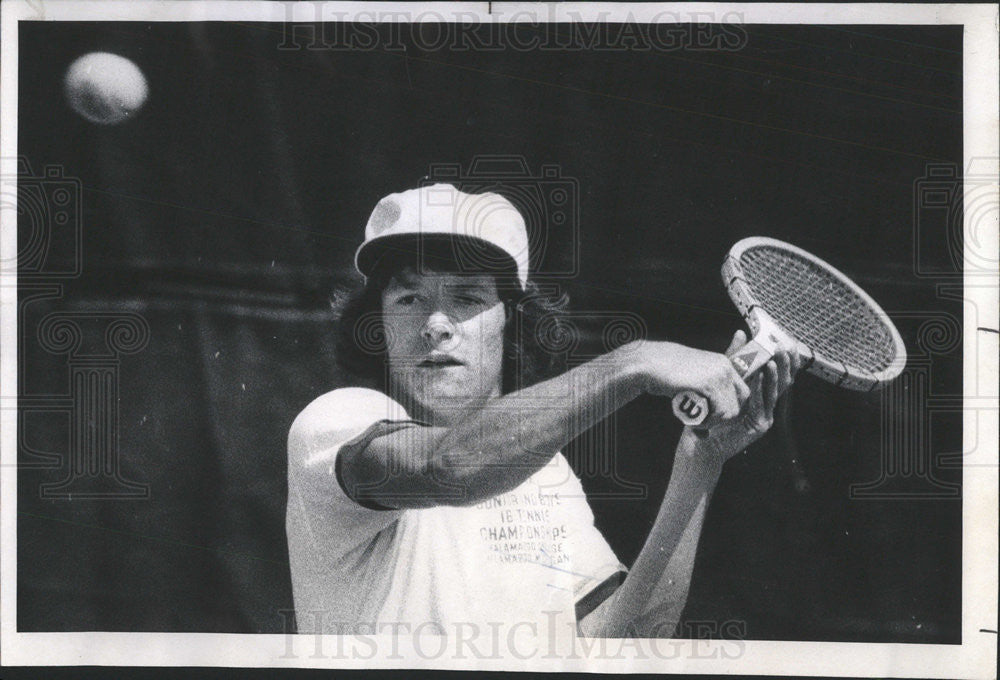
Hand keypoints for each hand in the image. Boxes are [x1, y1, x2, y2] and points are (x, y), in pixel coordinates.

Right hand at [626, 340, 750, 420]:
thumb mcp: (692, 378)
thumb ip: (705, 391)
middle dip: (725, 419)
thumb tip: (708, 422)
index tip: (714, 418)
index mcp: (724, 364)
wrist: (649, 363)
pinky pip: (720, 413)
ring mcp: (719, 375)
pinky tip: (691, 421)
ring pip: (731, 411)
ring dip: (714, 423)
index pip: (743, 393)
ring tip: (695, 422)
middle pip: (741, 403)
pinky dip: (707, 423)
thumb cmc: (665, 373)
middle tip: (704, 423)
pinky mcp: (709, 384)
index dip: (731, 409)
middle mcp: (725, 368)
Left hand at [692, 330, 800, 464]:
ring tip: (773, 360)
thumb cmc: (711, 409)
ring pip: (776, 391)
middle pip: (784, 380)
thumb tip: (741, 332)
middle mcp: (768, 402)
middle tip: (783, 347)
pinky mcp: (760, 425)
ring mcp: (766, 414)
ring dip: (776, 375)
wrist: (701, 439)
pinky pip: (762, 403)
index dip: (787, 357)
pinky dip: (762, 389)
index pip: (781, 371)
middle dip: (785, 363)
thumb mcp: (724, 376)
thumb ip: (735, 356)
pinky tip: (762, 377)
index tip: (788, 341)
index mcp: (763, 390)